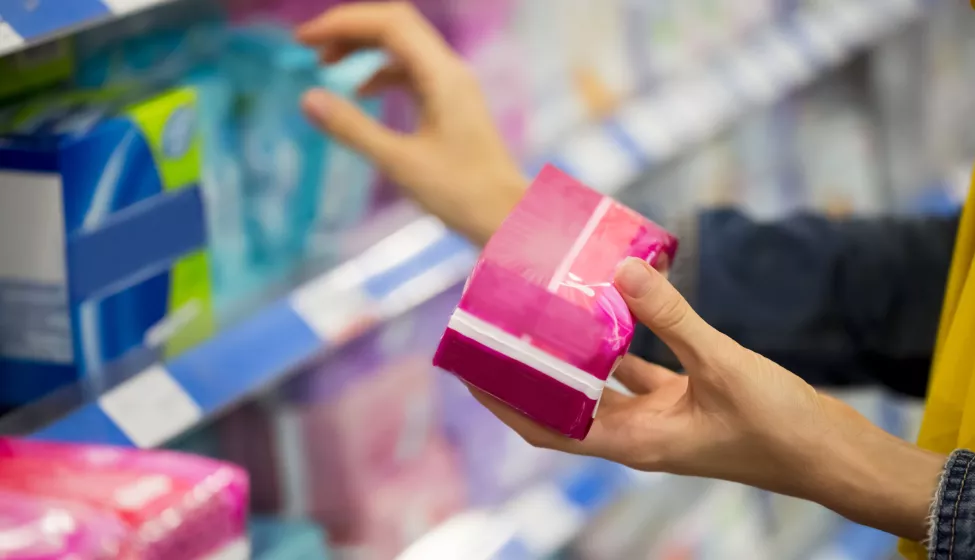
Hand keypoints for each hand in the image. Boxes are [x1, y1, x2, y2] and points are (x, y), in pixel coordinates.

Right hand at [296, 2, 524, 244]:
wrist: (506, 217)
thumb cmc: (461, 195)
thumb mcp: (398, 163)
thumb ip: (352, 129)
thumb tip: (307, 98)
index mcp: (442, 77)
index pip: (388, 23)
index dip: (342, 23)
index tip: (302, 40)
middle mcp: (451, 71)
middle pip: (396, 25)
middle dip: (351, 29)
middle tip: (310, 46)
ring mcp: (455, 86)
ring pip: (404, 46)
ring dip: (364, 48)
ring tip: (327, 64)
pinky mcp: (453, 104)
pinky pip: (413, 70)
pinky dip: (383, 72)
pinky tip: (362, 92)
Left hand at [474, 257, 942, 541]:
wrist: (833, 455)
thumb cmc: (781, 428)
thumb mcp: (723, 365)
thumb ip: (671, 317)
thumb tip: (619, 271)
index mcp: (633, 441)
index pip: (545, 426)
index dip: (503, 400)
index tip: (470, 368)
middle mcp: (637, 433)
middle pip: (561, 406)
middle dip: (528, 374)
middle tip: (502, 331)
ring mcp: (661, 419)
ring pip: (599, 385)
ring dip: (573, 355)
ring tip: (548, 312)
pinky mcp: (685, 402)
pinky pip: (638, 371)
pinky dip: (621, 343)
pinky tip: (616, 307)